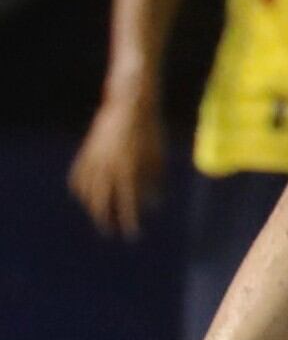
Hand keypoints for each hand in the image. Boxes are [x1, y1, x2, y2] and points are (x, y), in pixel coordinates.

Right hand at [70, 94, 164, 239]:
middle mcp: (108, 167)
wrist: (129, 105)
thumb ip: (155, 182)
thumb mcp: (158, 157)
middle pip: (101, 201)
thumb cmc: (150, 132)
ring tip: (99, 215)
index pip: (127, 203)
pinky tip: (84, 196)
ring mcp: (94, 159)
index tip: (132, 234)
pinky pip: (78, 175)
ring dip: (92, 205)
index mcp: (128, 169)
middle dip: (105, 219)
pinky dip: (79, 188)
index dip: (130, 220)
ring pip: (86, 190)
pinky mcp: (86, 151)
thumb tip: (153, 204)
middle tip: (110, 231)